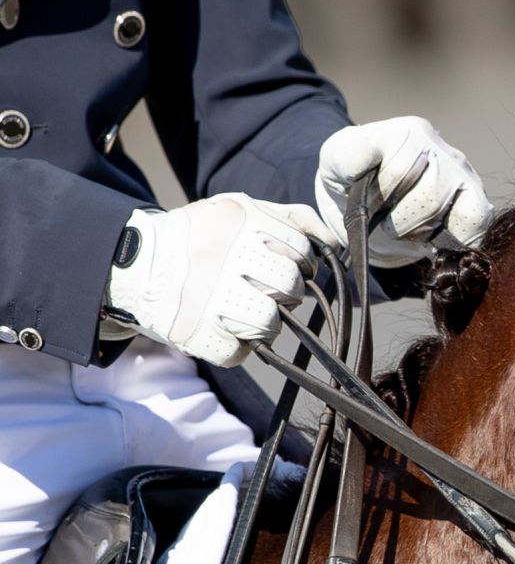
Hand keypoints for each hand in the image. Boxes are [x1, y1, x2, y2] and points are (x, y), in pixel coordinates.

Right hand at [103, 195, 325, 366]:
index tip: (289, 265)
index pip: (300, 249)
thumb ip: (288, 217)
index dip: (303, 262)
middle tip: (270, 291)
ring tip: (251, 312)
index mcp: (237, 220)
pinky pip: (237, 353)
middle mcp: (221, 255)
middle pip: (289, 286)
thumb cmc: (201, 237)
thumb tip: (332, 238)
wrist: (134, 262)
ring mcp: (205, 296)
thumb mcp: (239, 209)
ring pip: (269, 322)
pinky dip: (236, 349)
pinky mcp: (191, 331)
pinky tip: (225, 330)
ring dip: (268, 323)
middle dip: (288, 293)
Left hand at [314, 116, 492, 265]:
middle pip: (427, 197)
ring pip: (454, 213)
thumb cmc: (354, 181)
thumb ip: (346, 155)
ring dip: (421, 232)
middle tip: (386, 219)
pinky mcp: (480, 203)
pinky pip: (474, 226)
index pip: (398, 173)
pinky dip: (451, 239)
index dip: (380, 197)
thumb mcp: (336, 162)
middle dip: (399, 221)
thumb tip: (367, 156)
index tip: (367, 198)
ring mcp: (466, 176)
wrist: (369, 203)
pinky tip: (433, 233)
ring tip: (408, 226)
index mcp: (409, 132)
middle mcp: (444, 150)